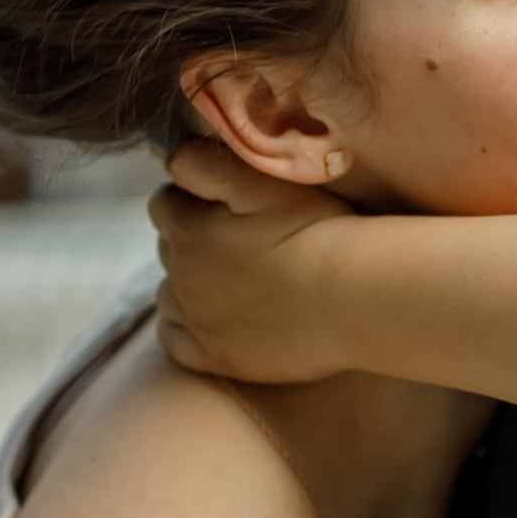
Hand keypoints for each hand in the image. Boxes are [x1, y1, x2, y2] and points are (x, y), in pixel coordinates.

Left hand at [150, 140, 353, 382]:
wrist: (352, 299)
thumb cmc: (316, 233)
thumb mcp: (262, 182)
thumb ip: (206, 166)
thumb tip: (170, 160)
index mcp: (190, 231)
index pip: (164, 205)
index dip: (189, 200)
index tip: (221, 204)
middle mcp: (183, 277)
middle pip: (167, 249)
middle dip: (190, 241)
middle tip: (237, 242)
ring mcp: (197, 321)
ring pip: (167, 295)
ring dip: (186, 284)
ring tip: (229, 282)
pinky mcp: (216, 357)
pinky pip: (174, 341)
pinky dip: (182, 328)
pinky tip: (211, 321)